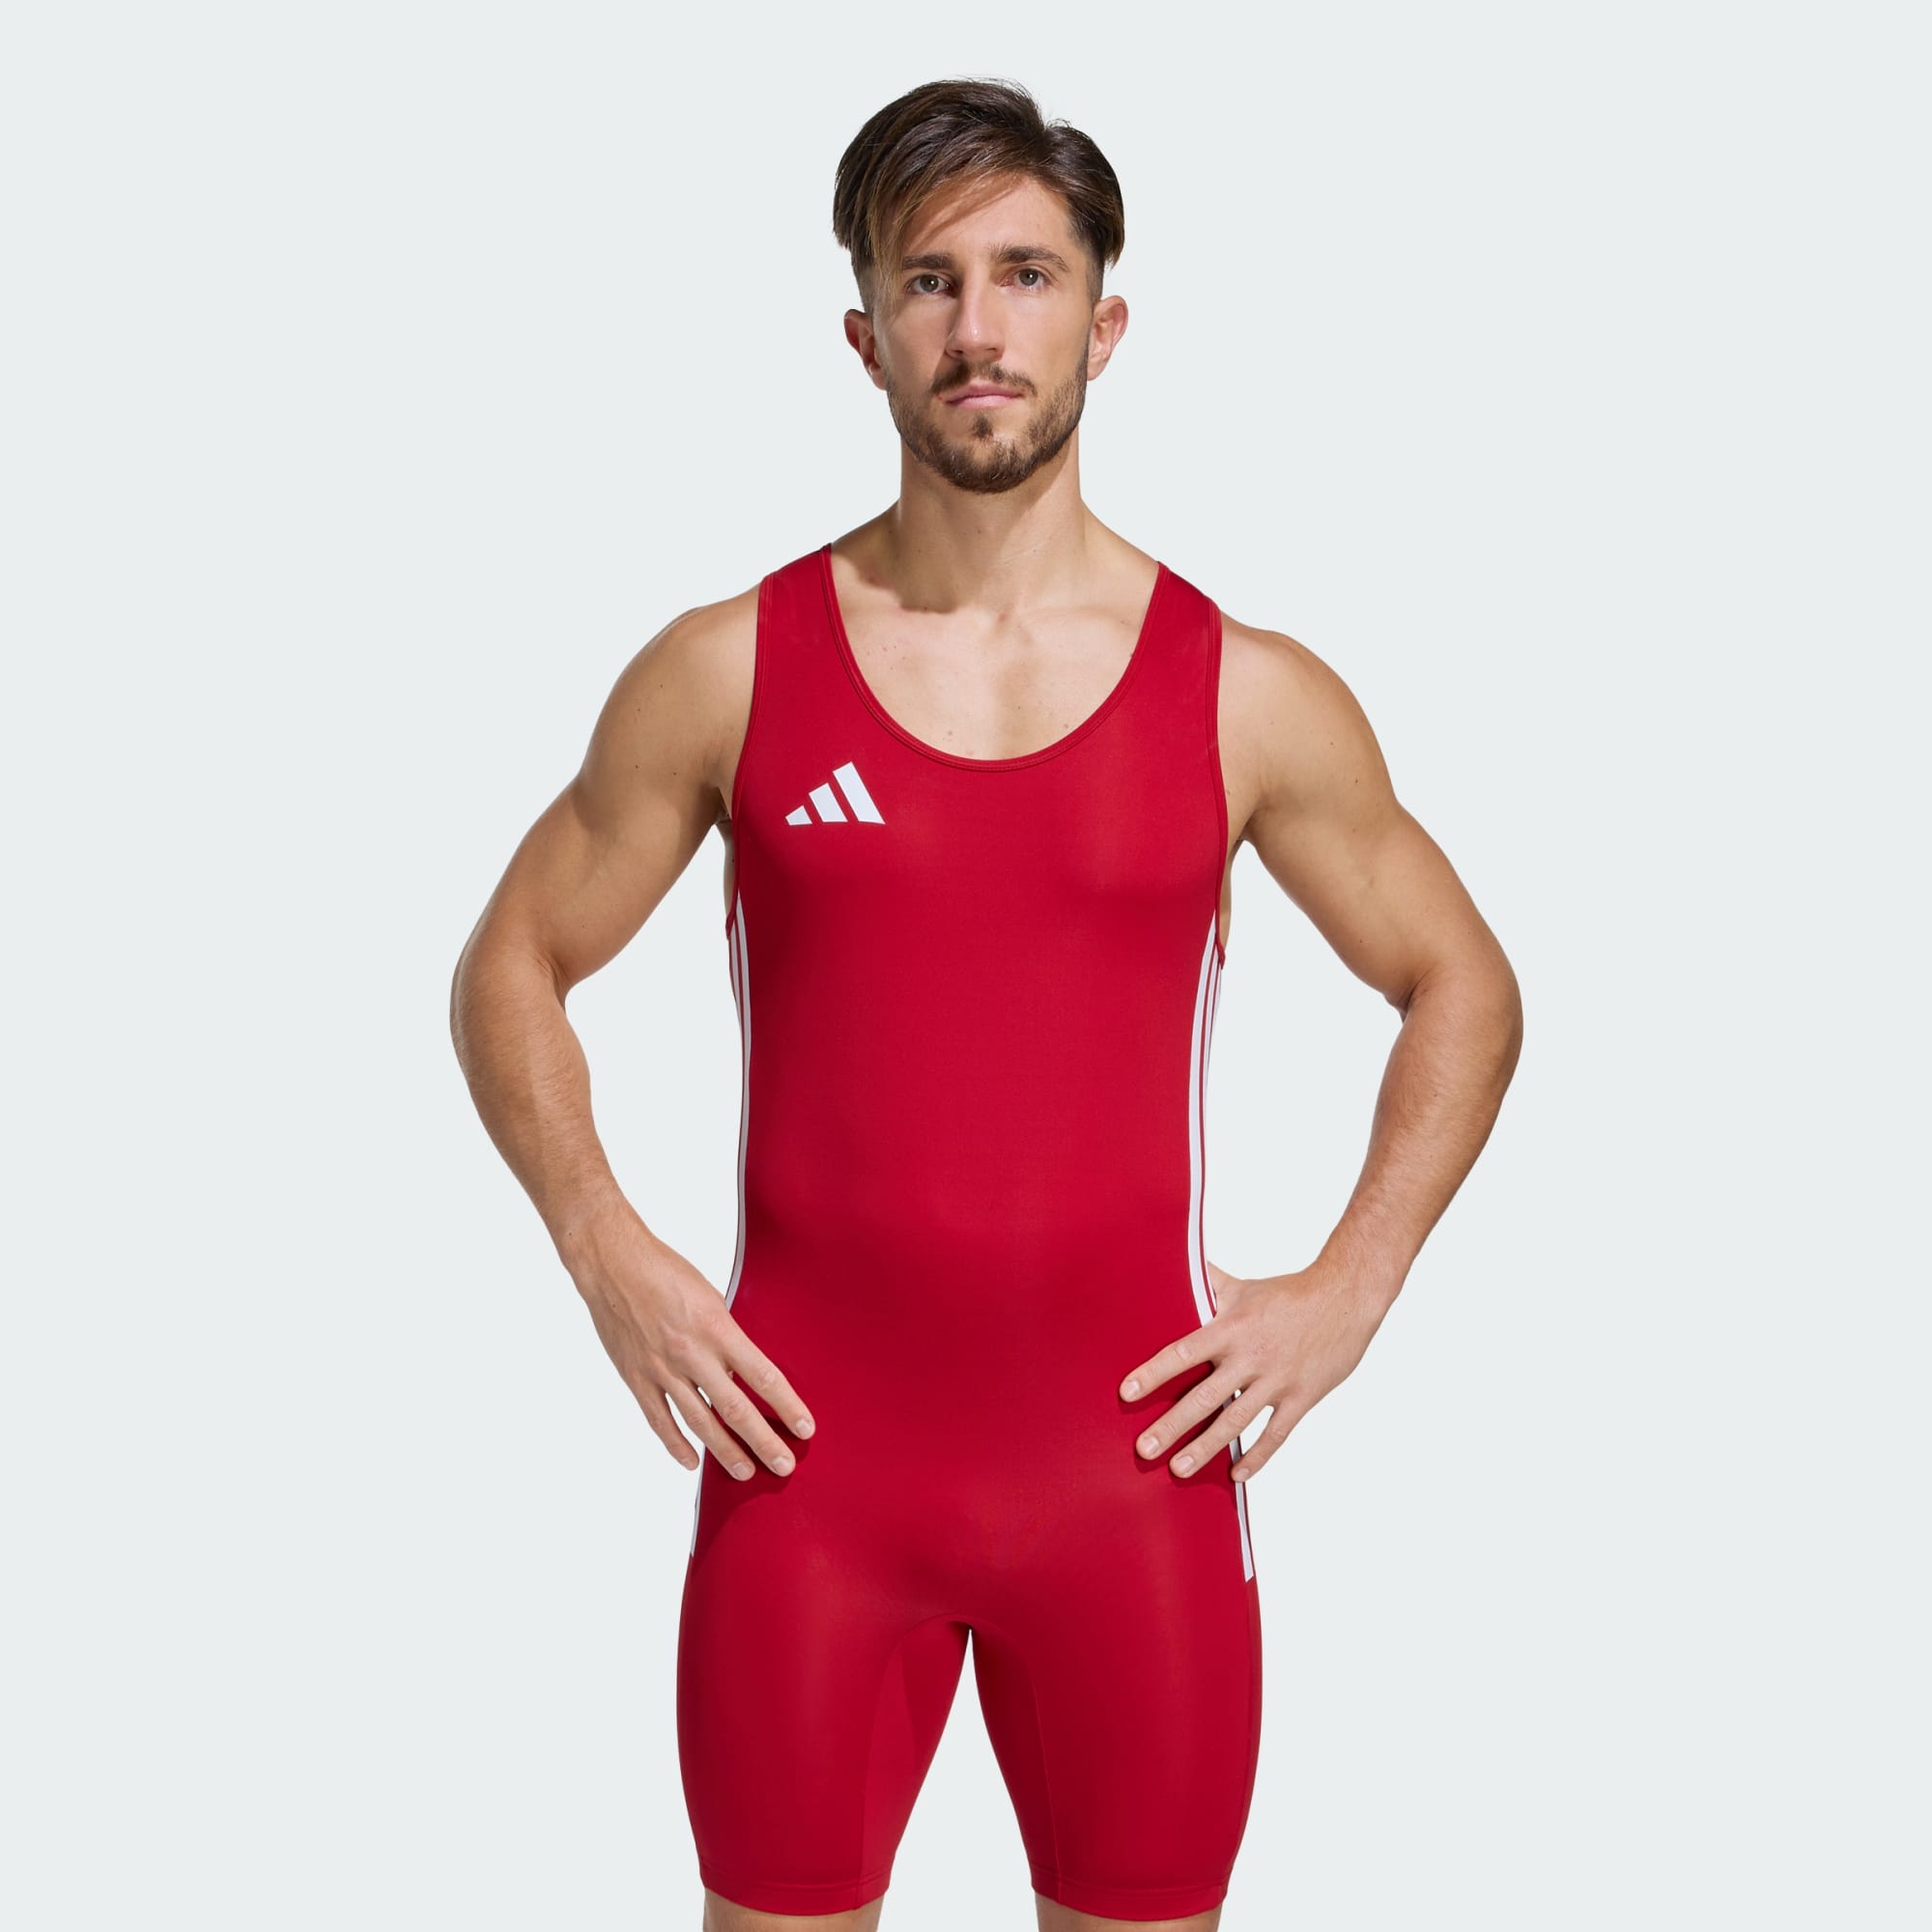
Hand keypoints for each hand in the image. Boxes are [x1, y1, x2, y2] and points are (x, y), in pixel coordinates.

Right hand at [563, 1207, 813, 1481]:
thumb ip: (726, 1336)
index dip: (787, 1406)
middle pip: (736, 1409)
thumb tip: (742, 1370)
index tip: (804, 1428)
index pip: (763, 1376)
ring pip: (700, 1422)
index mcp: (717, 1327)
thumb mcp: (710, 1296)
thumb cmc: (666, 1271)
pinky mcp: (636, 1377)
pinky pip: (659, 1419)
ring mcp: (662, 1369)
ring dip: (726, 1451)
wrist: (612, 1264)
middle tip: (783, 1466)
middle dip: (763, 1442)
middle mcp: (692, 1353)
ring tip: (746, 1472)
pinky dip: (676, 1444)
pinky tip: (692, 1461)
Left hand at [1117, 1257, 1391, 1483]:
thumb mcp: (1242, 1287)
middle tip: (1144, 1449)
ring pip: (1235, 1421)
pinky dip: (1257, 1457)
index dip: (1153, 1374)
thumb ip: (1206, 1283)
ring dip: (1205, 1448)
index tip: (1127, 1394)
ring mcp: (1276, 1381)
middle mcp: (1250, 1357)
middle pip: (1204, 1397)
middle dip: (1172, 1426)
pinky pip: (1275, 1434)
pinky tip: (1235, 1475)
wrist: (1345, 1298)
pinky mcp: (1301, 1397)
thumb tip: (1173, 1261)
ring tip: (1178, 1470)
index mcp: (1231, 1328)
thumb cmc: (1288, 1293)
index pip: (1183, 1353)